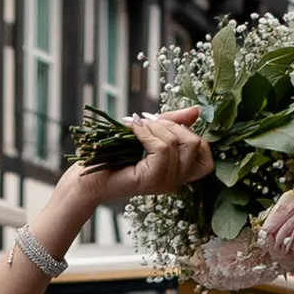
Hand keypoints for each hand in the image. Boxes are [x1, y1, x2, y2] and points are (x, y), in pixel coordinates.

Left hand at [63, 105, 212, 204]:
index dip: (194, 135)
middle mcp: (176, 181)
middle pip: (197, 144)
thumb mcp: (149, 132)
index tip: (167, 127)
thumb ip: (173, 122)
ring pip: (179, 143)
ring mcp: (165, 182)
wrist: (87, 174)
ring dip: (157, 128)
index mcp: (179, 172)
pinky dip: (147, 134)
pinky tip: (134, 130)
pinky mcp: (151, 180)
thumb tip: (197, 110)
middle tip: (148, 125)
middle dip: (172, 126)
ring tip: (138, 129)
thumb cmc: (114, 154)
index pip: (207, 157)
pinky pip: (162, 149)